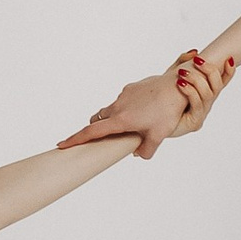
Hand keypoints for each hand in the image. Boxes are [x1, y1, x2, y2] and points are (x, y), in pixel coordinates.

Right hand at [59, 50, 233, 161]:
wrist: (178, 84)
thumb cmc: (169, 110)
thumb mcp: (159, 135)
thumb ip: (147, 149)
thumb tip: (139, 155)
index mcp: (121, 120)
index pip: (92, 132)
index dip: (76, 139)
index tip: (62, 144)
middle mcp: (118, 106)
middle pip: (98, 119)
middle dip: (95, 128)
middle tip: (99, 138)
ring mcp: (124, 95)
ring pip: (111, 110)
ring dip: (114, 118)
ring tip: (132, 124)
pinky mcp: (132, 87)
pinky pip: (124, 100)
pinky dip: (127, 108)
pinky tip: (144, 110)